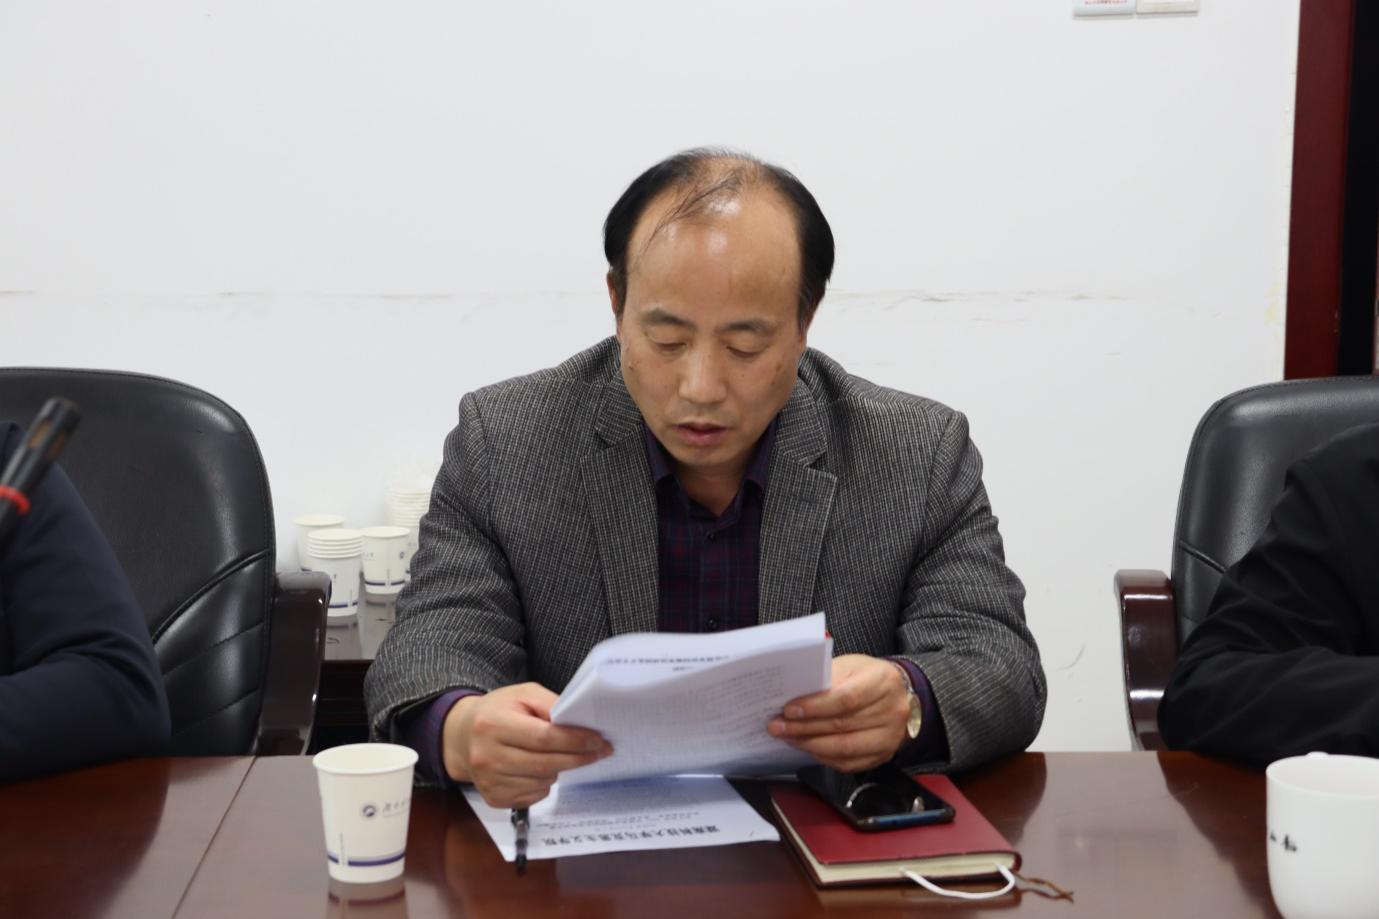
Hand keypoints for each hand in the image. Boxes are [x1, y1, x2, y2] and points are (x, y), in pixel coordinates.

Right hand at [442, 682, 611, 807]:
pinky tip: (538, 768)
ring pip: (543, 781)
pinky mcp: (494, 798)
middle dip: (578, 758)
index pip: (543, 737)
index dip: (575, 741)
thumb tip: (579, 723)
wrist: (462, 737)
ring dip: (559, 769)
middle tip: (598, 750)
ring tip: (556, 754)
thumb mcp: (522, 694)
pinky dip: (544, 783)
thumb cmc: (497, 711)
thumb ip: (550, 704)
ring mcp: (489, 781)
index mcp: (493, 724)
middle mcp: (487, 756)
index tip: (599, 740)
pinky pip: (534, 795)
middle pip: (546, 764)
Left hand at [766, 654, 910, 772]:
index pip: (846, 698)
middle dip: (804, 727)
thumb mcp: (850, 666)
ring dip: (810, 744)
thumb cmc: (867, 677)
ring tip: (788, 738)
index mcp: (883, 682)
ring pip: (844, 747)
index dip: (815, 706)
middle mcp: (892, 711)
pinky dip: (824, 757)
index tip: (789, 710)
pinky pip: (849, 763)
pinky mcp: (883, 755)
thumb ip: (826, 679)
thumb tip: (794, 695)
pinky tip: (807, 748)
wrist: (897, 694)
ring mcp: (890, 737)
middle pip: (842, 724)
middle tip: (778, 726)